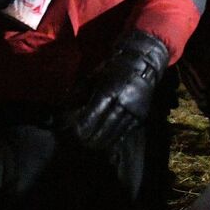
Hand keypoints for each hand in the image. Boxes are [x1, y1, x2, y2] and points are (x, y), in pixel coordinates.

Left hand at [69, 31, 169, 151]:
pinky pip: (127, 131)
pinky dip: (116, 138)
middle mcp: (123, 102)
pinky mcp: (141, 115)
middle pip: (105, 127)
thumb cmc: (112, 69)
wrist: (140, 64)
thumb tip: (68, 111)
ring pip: (116, 132)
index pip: (94, 115)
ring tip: (93, 146)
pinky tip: (107, 142)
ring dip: (104, 141)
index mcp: (109, 91)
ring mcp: (134, 110)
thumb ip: (81, 94)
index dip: (83, 126)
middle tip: (82, 143)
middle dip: (92, 137)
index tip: (75, 132)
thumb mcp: (94, 77)